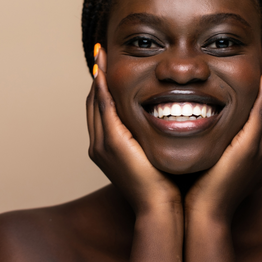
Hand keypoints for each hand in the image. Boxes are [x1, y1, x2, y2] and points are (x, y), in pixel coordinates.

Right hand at [86, 46, 181, 214]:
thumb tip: (168, 120)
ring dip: (98, 77)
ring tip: (102, 55)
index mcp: (109, 148)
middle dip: (98, 78)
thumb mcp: (154, 155)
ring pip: (95, 102)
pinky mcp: (111, 143)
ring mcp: (102, 144)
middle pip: (94, 103)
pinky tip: (105, 70)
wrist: (160, 208)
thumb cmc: (163, 184)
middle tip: (103, 54)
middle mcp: (99, 144)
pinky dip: (102, 88)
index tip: (110, 68)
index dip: (104, 88)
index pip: (103, 110)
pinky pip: (104, 108)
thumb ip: (152, 137)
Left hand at [184, 44, 261, 222]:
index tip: (261, 63)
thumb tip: (194, 122)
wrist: (203, 213)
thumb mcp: (209, 157)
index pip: (261, 109)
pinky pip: (261, 115)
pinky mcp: (252, 149)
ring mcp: (261, 148)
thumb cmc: (201, 188)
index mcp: (253, 148)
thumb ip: (211, 139)